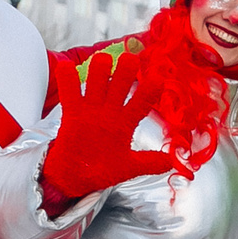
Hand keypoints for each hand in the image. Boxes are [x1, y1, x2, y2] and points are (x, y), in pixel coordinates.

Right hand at [42, 39, 176, 202]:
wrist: (77, 178)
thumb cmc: (104, 170)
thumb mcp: (129, 168)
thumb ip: (149, 162)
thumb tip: (171, 162)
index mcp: (126, 123)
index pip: (141, 104)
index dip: (148, 92)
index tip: (158, 80)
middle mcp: (110, 112)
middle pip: (119, 87)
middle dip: (124, 73)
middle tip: (130, 59)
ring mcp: (91, 111)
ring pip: (96, 85)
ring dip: (99, 72)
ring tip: (102, 60)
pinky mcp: (72, 115)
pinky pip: (70, 95)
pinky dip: (67, 81)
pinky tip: (66, 67)